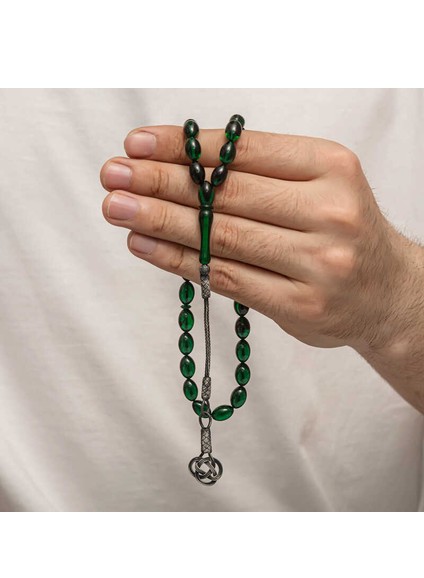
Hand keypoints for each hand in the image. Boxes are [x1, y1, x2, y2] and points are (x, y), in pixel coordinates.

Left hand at [100, 125, 414, 352]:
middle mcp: (329, 212)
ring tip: (117, 206)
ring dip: (160, 220)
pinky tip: (144, 244)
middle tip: (113, 174)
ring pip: (222, 236)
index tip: (137, 143)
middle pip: (228, 193)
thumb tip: (175, 164)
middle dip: (161, 181)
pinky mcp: (301, 305)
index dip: (185, 145)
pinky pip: (226, 277)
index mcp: (331, 168)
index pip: (244, 150)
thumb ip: (259, 175)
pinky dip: (179, 260)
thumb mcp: (316, 185)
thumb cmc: (341, 231)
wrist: (388, 293)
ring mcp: (317, 263)